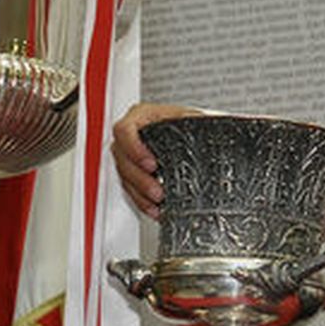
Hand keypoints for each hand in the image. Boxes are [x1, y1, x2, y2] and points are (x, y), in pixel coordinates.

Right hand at [111, 102, 199, 218]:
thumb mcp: (187, 116)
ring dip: (140, 194)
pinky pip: (130, 189)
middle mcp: (128, 136)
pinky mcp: (131, 172)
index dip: (134, 149)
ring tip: (158, 203)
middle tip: (157, 191)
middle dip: (140, 179)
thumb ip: (191, 119)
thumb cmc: (181, 120)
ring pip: (125, 177)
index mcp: (139, 117)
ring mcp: (127, 155)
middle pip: (123, 159)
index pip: (124, 131)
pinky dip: (142, 200)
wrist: (182, 128)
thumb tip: (202, 123)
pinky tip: (153, 208)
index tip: (151, 164)